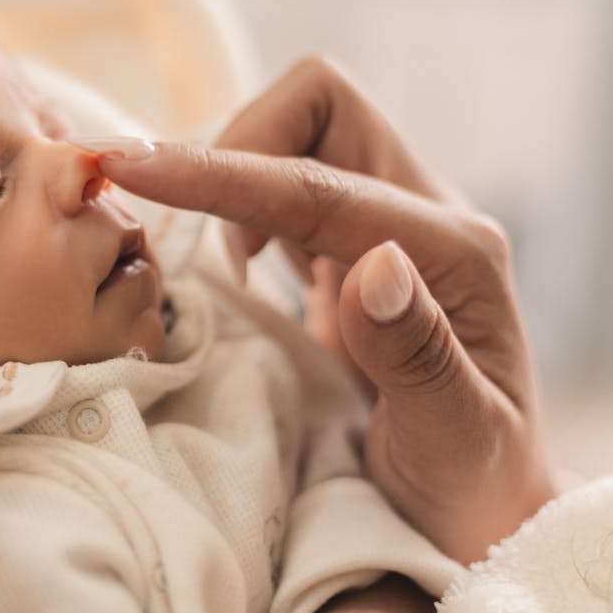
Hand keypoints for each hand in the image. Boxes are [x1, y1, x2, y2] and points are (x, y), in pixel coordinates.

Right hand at [91, 58, 555, 562]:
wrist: (481, 508)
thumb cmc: (473, 485)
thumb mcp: (458, 442)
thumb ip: (419, 353)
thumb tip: (373, 262)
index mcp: (456, 250)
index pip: (318, 182)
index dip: (222, 172)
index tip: (131, 167)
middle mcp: (425, 215)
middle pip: (319, 104)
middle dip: (239, 145)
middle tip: (204, 245)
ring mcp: (388, 226)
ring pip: (297, 134)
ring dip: (235, 172)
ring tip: (216, 261)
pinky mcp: (352, 249)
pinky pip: (283, 188)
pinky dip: (238, 202)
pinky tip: (231, 262)